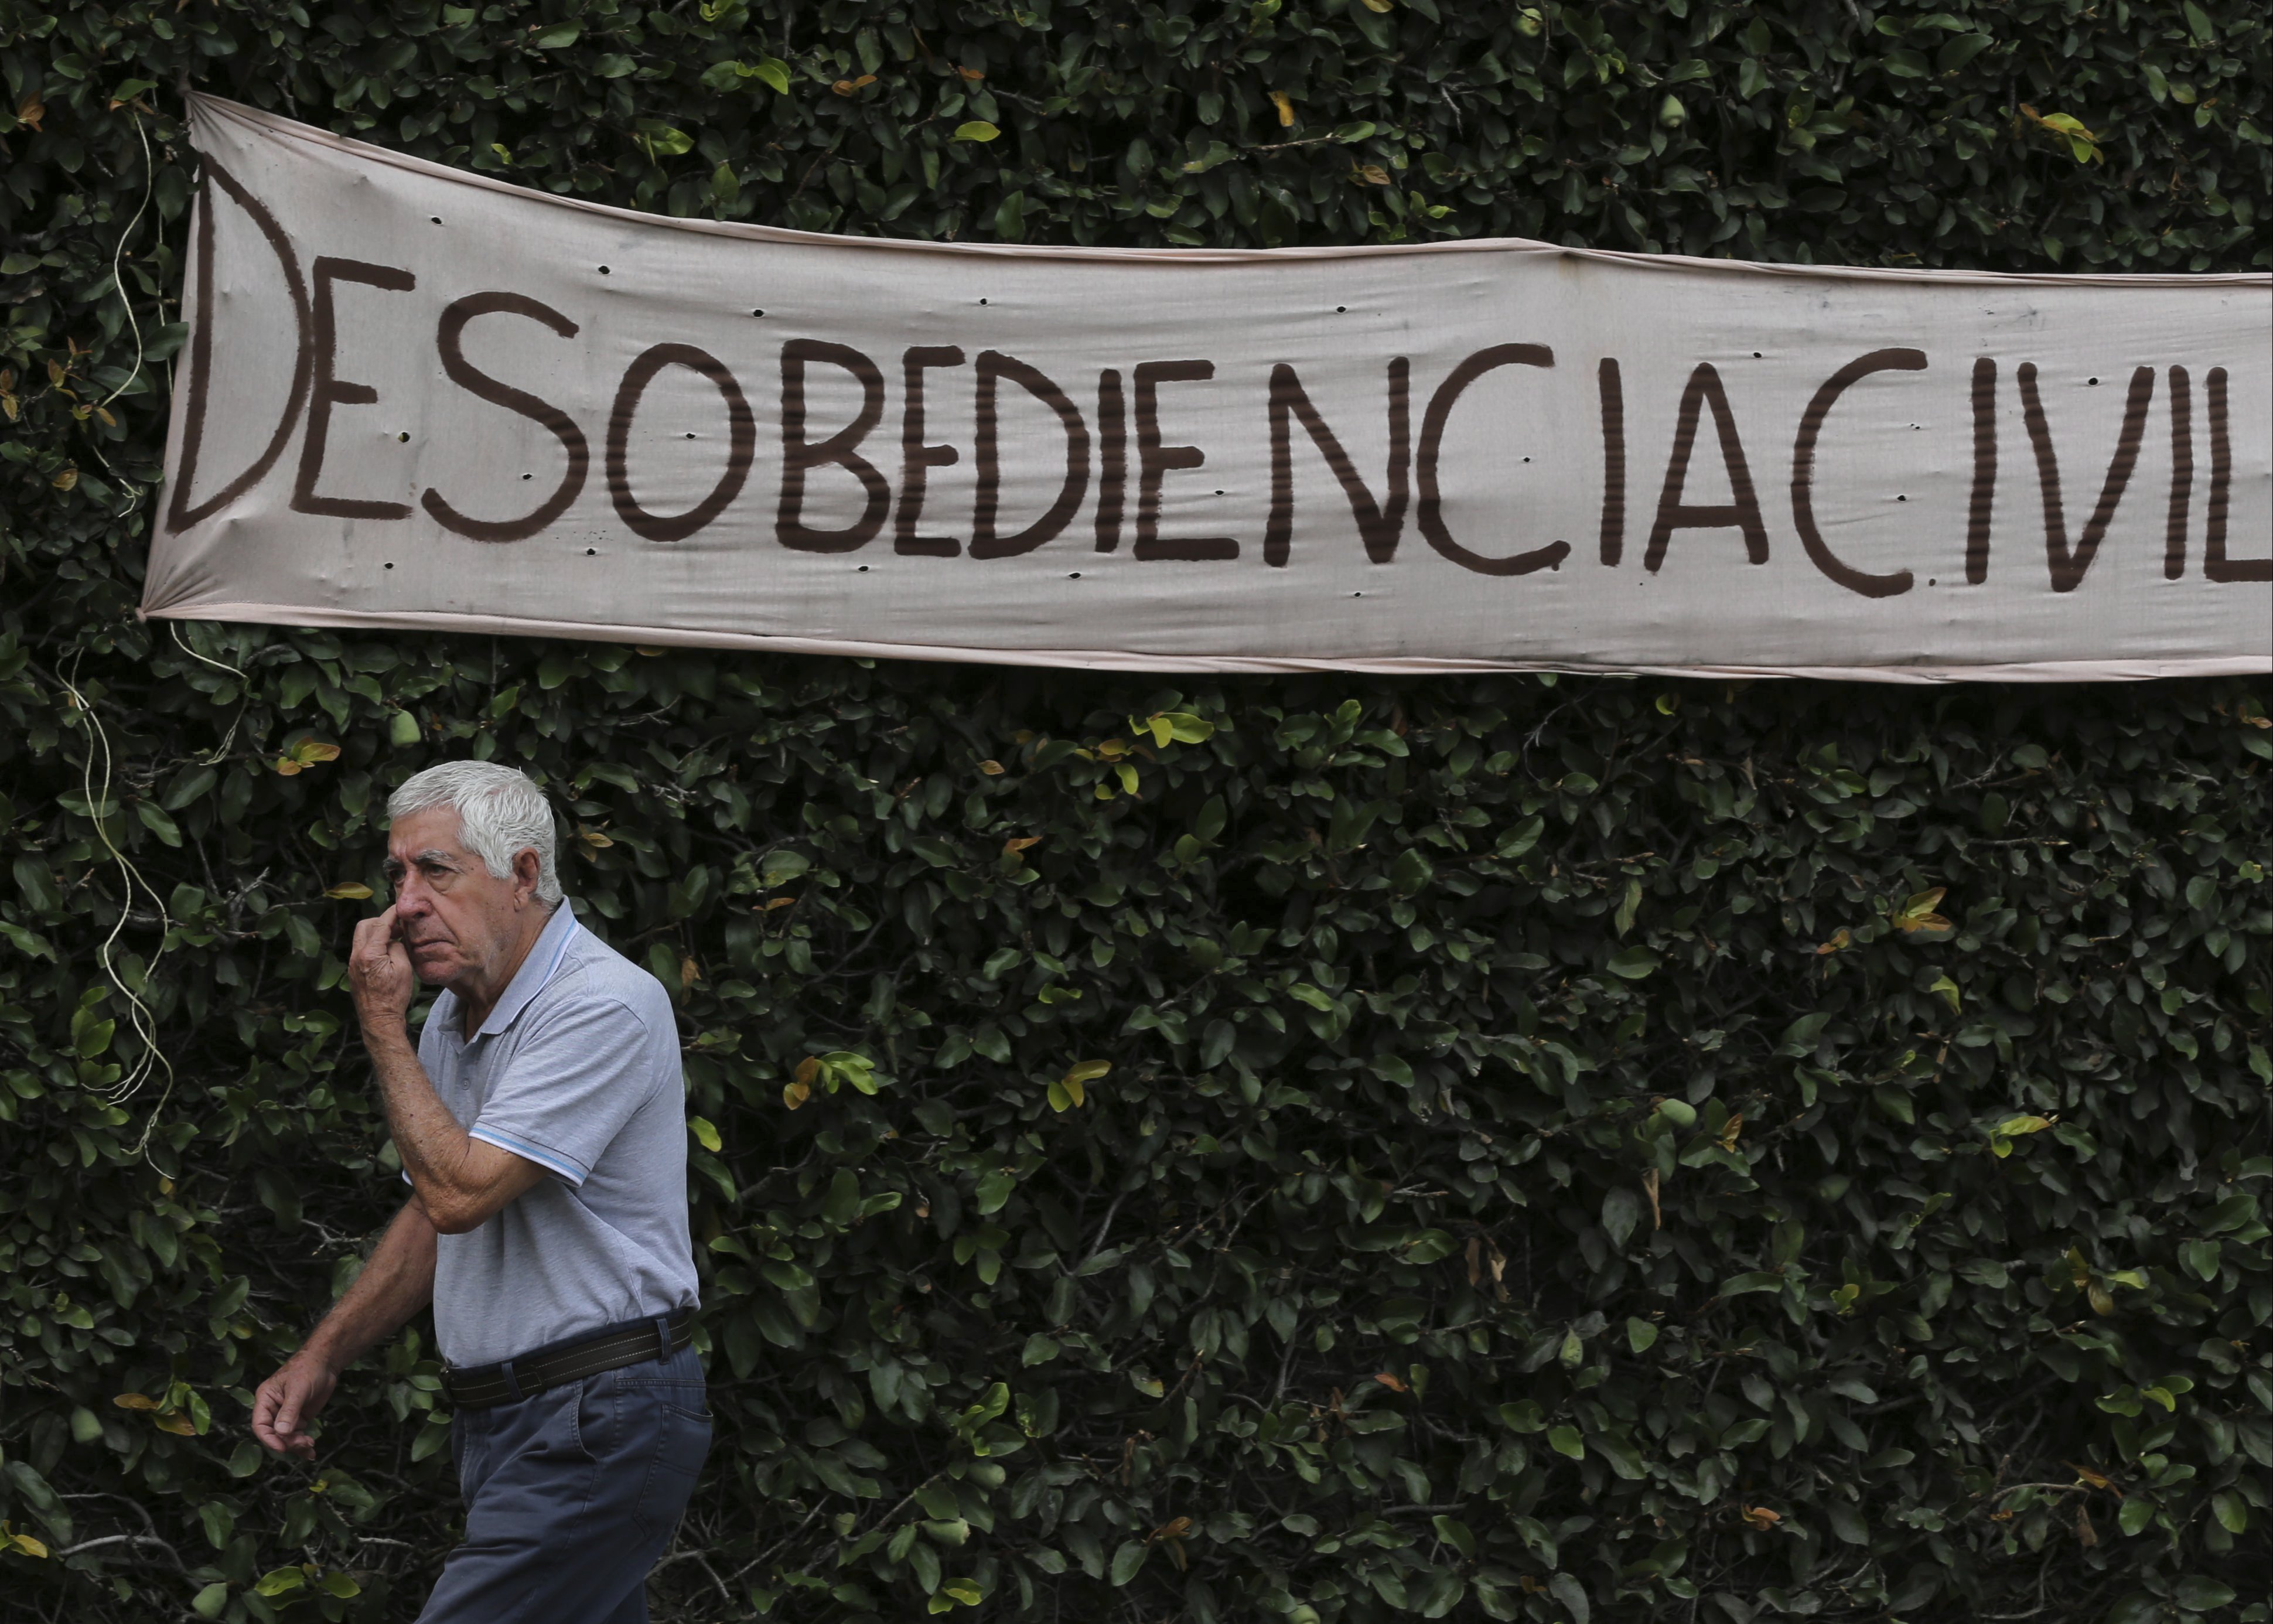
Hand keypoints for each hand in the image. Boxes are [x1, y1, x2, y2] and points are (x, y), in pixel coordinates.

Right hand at [251, 1352, 337, 1460]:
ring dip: (296, 1445)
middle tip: (303, 1443)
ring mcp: (286, 1416)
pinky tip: (310, 1453)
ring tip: (310, 1447)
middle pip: (274, 1434)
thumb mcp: (298, 1389)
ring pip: (286, 1437)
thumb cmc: (308, 1370)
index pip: (260, 1425)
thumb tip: (281, 1432)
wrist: (326, 1363)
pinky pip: (297, 1435)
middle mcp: (273, 1410)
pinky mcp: (299, 1419)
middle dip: (287, 1442)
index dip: (269, 1438)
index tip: (282, 1447)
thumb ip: (290, 1411)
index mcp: (265, 1400)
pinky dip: (303, 1445)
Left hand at [349, 906, 415, 1029]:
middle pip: (364, 925)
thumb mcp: (404, 969)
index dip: (391, 913)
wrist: (379, 1019)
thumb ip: (397, 947)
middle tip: (398, 926)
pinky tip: (386, 952)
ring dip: (376, 933)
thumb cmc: (394, 996)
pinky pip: (361, 949)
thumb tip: (393, 938)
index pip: (380, 924)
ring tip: (394, 939)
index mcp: (370, 953)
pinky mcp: (353, 970)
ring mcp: (353, 963)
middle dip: (381, 921)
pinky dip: (373, 944)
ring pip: (361, 937)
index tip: (400, 908)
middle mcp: (356, 955)